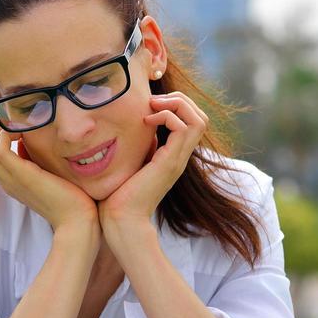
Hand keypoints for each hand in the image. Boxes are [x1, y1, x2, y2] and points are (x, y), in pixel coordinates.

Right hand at [0, 119, 97, 233]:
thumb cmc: (72, 197)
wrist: (79, 221)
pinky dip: (6, 133)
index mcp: (9, 177)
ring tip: (16, 122)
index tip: (13, 121)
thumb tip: (29, 138)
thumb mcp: (49, 172)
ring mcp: (10, 178)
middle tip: (11, 117)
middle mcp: (4, 177)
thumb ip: (36, 158)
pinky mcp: (21, 175)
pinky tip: (26, 130)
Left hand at [98, 92, 208, 231]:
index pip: (192, 121)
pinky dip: (167, 116)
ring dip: (176, 104)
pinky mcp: (170, 162)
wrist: (120, 218)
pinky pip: (183, 128)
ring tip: (153, 106)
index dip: (176, 104)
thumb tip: (136, 128)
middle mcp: (179, 156)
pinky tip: (146, 121)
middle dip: (180, 99)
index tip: (150, 105)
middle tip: (154, 101)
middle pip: (201, 117)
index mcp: (172, 155)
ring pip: (198, 120)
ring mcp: (177, 159)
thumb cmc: (117, 193)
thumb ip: (140, 146)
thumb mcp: (130, 162)